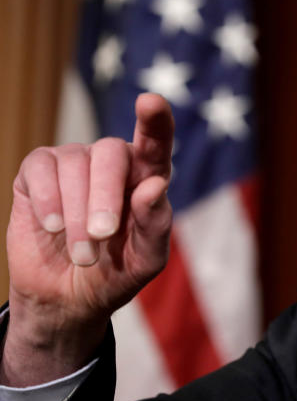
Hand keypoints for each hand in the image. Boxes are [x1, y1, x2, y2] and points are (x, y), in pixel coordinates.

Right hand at [1, 94, 173, 385]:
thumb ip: (156, 225)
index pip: (155, 142)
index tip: (151, 102)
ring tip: (82, 253)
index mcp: (146, 177)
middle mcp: (112, 162)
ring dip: (75, 213)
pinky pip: (40, 167)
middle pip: (111, 152)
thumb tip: (154, 185)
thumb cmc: (116, 273)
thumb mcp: (145, 260)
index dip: (155, 121)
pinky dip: (47, 199)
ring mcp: (73, 163)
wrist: (68, 298)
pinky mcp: (36, 173)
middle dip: (105, 194)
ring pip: (74, 164)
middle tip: (102, 234)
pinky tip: (51, 226)